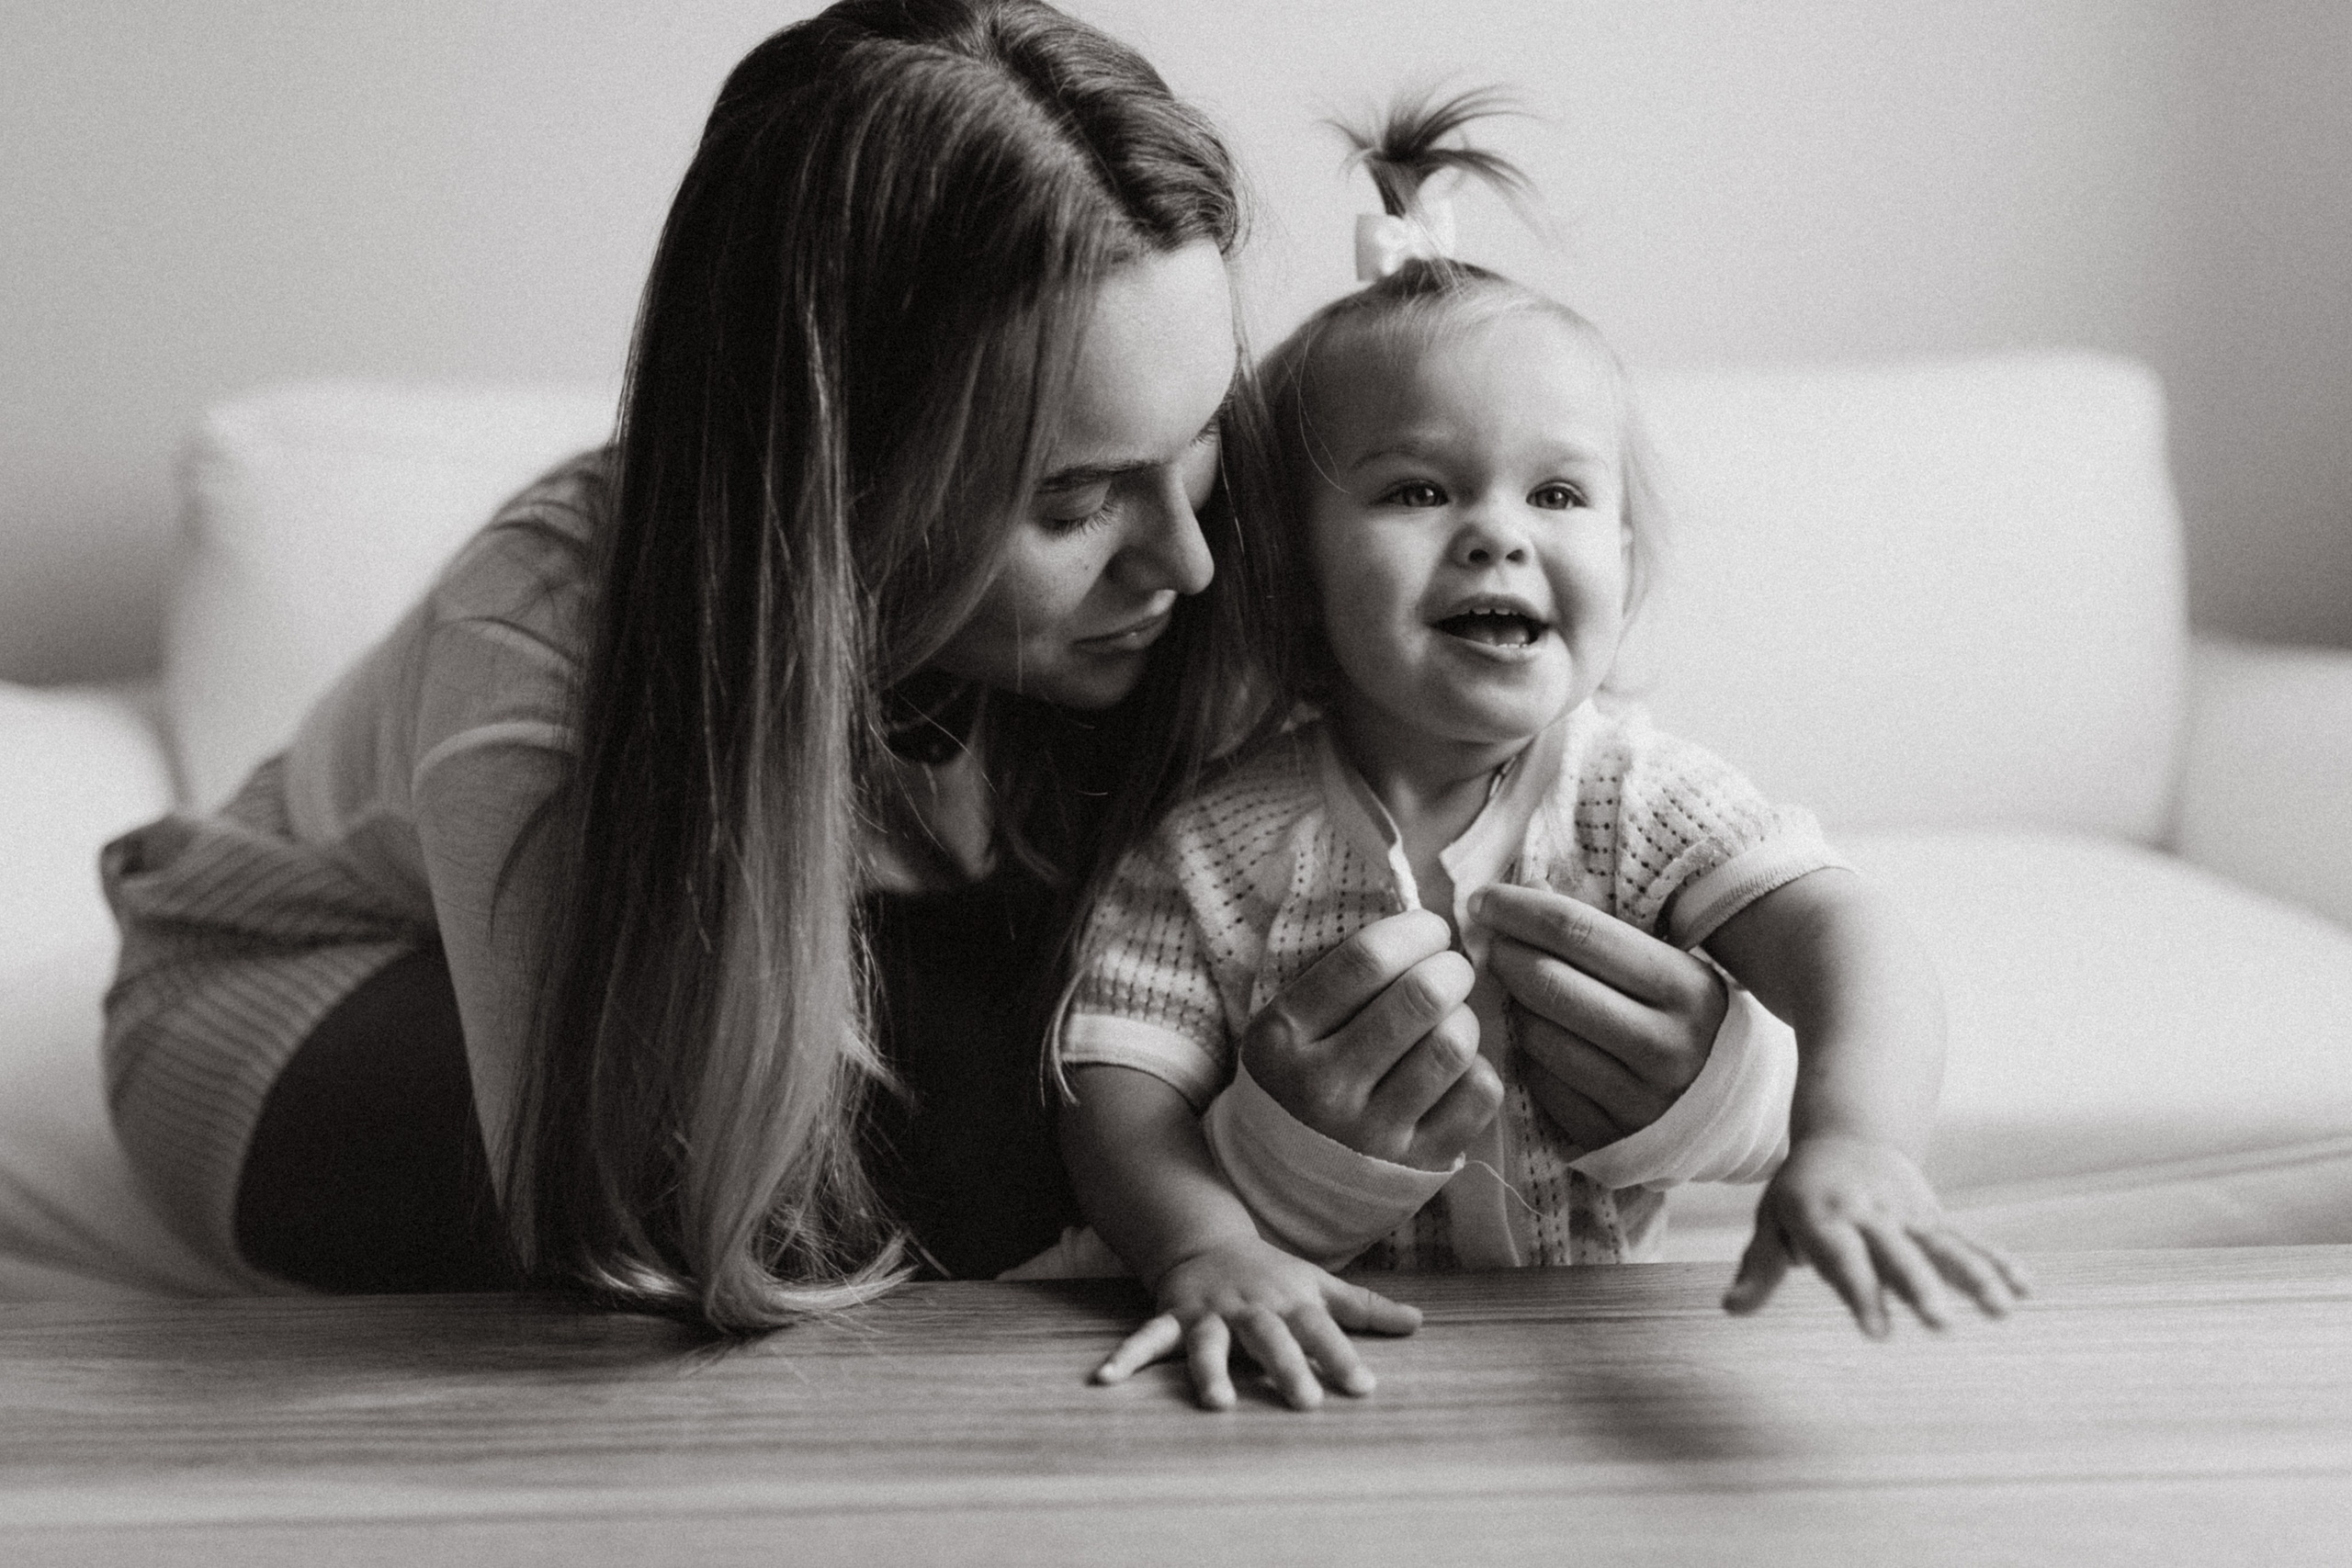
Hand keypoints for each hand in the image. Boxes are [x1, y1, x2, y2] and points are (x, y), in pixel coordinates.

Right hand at [1093, 1237, 1423, 1410]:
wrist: (1207, 1240)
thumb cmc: (1272, 1273)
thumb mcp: (1320, 1285)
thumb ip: (1366, 1308)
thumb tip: (1420, 1323)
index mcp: (1289, 1301)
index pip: (1321, 1330)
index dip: (1341, 1357)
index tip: (1363, 1387)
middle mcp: (1250, 1307)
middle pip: (1270, 1338)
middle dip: (1285, 1367)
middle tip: (1305, 1402)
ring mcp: (1209, 1311)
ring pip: (1210, 1342)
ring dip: (1211, 1370)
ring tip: (1216, 1403)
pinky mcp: (1173, 1315)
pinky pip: (1148, 1338)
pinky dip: (1125, 1358)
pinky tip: (1105, 1379)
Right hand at [1240, 909, 1500, 1169]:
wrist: (1280, 1188)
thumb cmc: (1294, 1084)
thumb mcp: (1285, 1027)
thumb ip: (1338, 980)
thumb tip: (1422, 928)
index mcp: (1284, 1035)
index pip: (1367, 959)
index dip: (1416, 931)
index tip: (1431, 931)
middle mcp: (1324, 1085)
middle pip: (1421, 997)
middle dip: (1453, 969)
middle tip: (1452, 972)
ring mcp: (1371, 1131)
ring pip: (1453, 1045)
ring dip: (1466, 1019)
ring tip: (1453, 1021)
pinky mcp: (1416, 1164)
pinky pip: (1478, 1095)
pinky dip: (1479, 1070)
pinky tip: (1458, 1069)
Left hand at [1473, 884, 1728, 1151]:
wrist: (1726, 1105)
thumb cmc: (1684, 1015)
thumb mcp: (1666, 962)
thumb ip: (1602, 927)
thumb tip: (1529, 887)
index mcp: (1686, 987)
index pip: (1579, 931)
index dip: (1519, 909)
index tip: (1483, 899)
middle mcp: (1666, 1045)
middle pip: (1549, 983)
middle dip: (1505, 954)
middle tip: (1488, 943)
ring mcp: (1638, 1099)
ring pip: (1538, 1035)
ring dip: (1512, 1005)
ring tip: (1515, 990)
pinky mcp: (1610, 1137)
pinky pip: (1540, 1083)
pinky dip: (1526, 1053)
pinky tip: (1533, 1034)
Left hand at [1723, 1133, 2033, 1335]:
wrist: (1846, 1135)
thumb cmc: (1800, 1192)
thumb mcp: (1771, 1221)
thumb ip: (1759, 1268)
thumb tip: (1731, 1309)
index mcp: (1825, 1218)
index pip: (1844, 1261)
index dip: (1860, 1294)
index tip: (1878, 1333)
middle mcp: (1870, 1215)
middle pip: (1898, 1255)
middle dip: (1920, 1289)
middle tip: (1941, 1324)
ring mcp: (1907, 1214)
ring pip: (1943, 1247)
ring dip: (1974, 1277)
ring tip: (2003, 1310)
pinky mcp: (1933, 1216)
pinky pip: (1967, 1241)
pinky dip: (1997, 1262)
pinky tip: (2025, 1289)